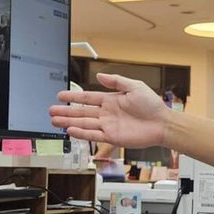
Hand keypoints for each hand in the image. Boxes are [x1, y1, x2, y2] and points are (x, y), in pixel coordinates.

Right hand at [49, 73, 168, 147]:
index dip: (73, 96)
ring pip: (84, 124)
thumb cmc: (152, 105)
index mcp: (111, 100)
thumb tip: (101, 75)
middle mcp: (107, 113)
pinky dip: (81, 133)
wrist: (162, 123)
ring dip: (69, 122)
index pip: (88, 98)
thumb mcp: (134, 86)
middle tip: (51, 110)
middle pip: (82, 112)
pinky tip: (70, 130)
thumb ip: (116, 81)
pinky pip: (93, 135)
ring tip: (55, 121)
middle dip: (66, 111)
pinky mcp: (112, 137)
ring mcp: (108, 126)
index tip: (60, 95)